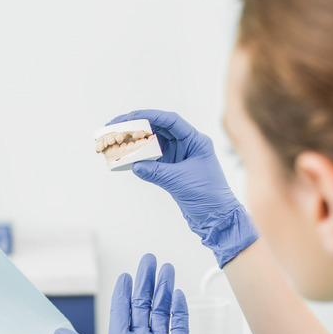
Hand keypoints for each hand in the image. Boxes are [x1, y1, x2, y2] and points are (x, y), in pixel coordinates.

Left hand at [55, 254, 198, 333]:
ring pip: (162, 311)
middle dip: (146, 281)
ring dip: (164, 290)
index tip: (126, 274)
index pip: (122, 309)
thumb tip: (56, 333)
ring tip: (166, 270)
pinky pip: (179, 328)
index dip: (124, 291)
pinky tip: (179, 295)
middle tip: (150, 260)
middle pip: (144, 304)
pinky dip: (180, 311)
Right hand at [108, 109, 257, 266]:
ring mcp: (179, 157)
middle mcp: (187, 145)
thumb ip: (156, 172)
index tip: (131, 116)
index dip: (150, 116)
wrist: (216, 218)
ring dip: (136, 141)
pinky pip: (152, 158)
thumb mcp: (180, 182)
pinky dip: (139, 157)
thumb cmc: (208, 196)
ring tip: (116, 139)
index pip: (171, 121)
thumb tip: (135, 165)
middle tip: (117, 125)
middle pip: (159, 129)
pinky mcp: (173, 169)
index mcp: (196, 141)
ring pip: (154, 143)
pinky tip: (125, 156)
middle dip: (137, 126)